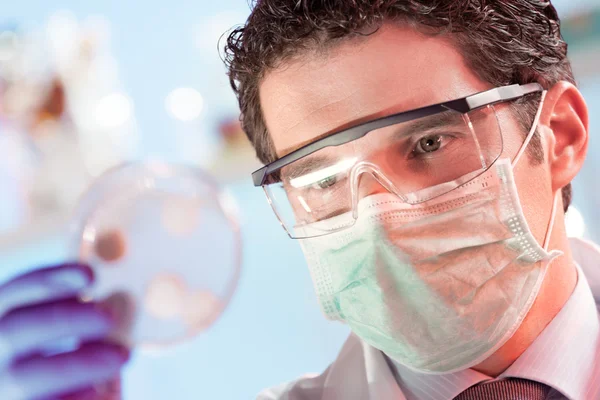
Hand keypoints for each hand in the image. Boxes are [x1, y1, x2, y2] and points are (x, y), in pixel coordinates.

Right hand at [0, 263, 129, 399]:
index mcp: (5, 322)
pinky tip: (102, 391)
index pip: (17, 291)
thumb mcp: (82, 340)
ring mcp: (2, 390)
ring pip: (25, 377)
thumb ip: (94, 321)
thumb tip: (122, 301)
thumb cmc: (78, 372)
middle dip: (65, 318)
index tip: (90, 274)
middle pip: (14, 329)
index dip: (51, 279)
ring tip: (120, 356)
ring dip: (79, 362)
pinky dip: (77, 397)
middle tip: (108, 316)